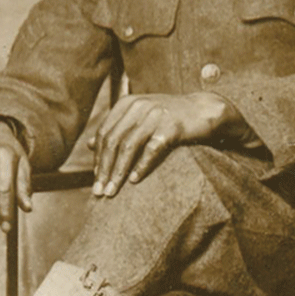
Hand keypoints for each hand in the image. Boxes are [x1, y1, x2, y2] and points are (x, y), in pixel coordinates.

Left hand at [89, 93, 231, 196]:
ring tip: (112, 191)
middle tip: (99, 191)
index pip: (104, 133)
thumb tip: (89, 145)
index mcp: (127, 104)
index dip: (98, 159)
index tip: (96, 180)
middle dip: (104, 169)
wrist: (205, 110)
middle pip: (113, 141)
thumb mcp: (140, 118)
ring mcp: (155, 115)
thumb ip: (116, 128)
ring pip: (128, 147)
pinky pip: (152, 149)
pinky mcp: (172, 126)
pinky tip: (134, 180)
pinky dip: (141, 166)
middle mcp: (139, 106)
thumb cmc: (170, 117)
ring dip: (118, 172)